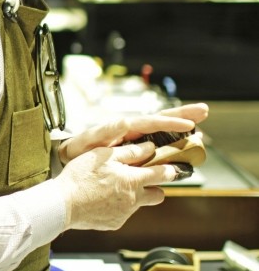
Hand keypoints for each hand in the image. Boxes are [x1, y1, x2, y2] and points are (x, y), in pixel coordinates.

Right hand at [55, 141, 177, 230]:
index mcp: (133, 180)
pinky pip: (122, 213)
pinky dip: (116, 206)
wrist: (63, 204)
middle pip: (158, 194)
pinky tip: (101, 199)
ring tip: (113, 188)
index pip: (162, 174)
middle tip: (142, 179)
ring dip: (133, 196)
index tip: (175, 167)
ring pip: (138, 204)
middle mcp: (134, 199)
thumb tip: (149, 148)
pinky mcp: (114, 223)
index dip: (171, 169)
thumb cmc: (81, 177)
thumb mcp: (104, 155)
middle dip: (155, 186)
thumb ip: (129, 152)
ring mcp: (125, 213)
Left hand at [59, 102, 208, 164]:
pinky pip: (156, 144)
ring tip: (202, 119)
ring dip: (180, 123)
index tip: (187, 124)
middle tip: (204, 110)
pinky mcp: (134, 149)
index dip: (168, 123)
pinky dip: (171, 141)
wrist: (67, 160)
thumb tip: (122, 125)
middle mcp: (129, 131)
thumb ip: (103, 134)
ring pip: (161, 129)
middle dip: (181, 114)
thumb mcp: (86, 143)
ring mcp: (133, 139)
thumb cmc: (76, 152)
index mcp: (120, 128)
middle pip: (159, 120)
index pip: (148, 122)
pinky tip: (186, 142)